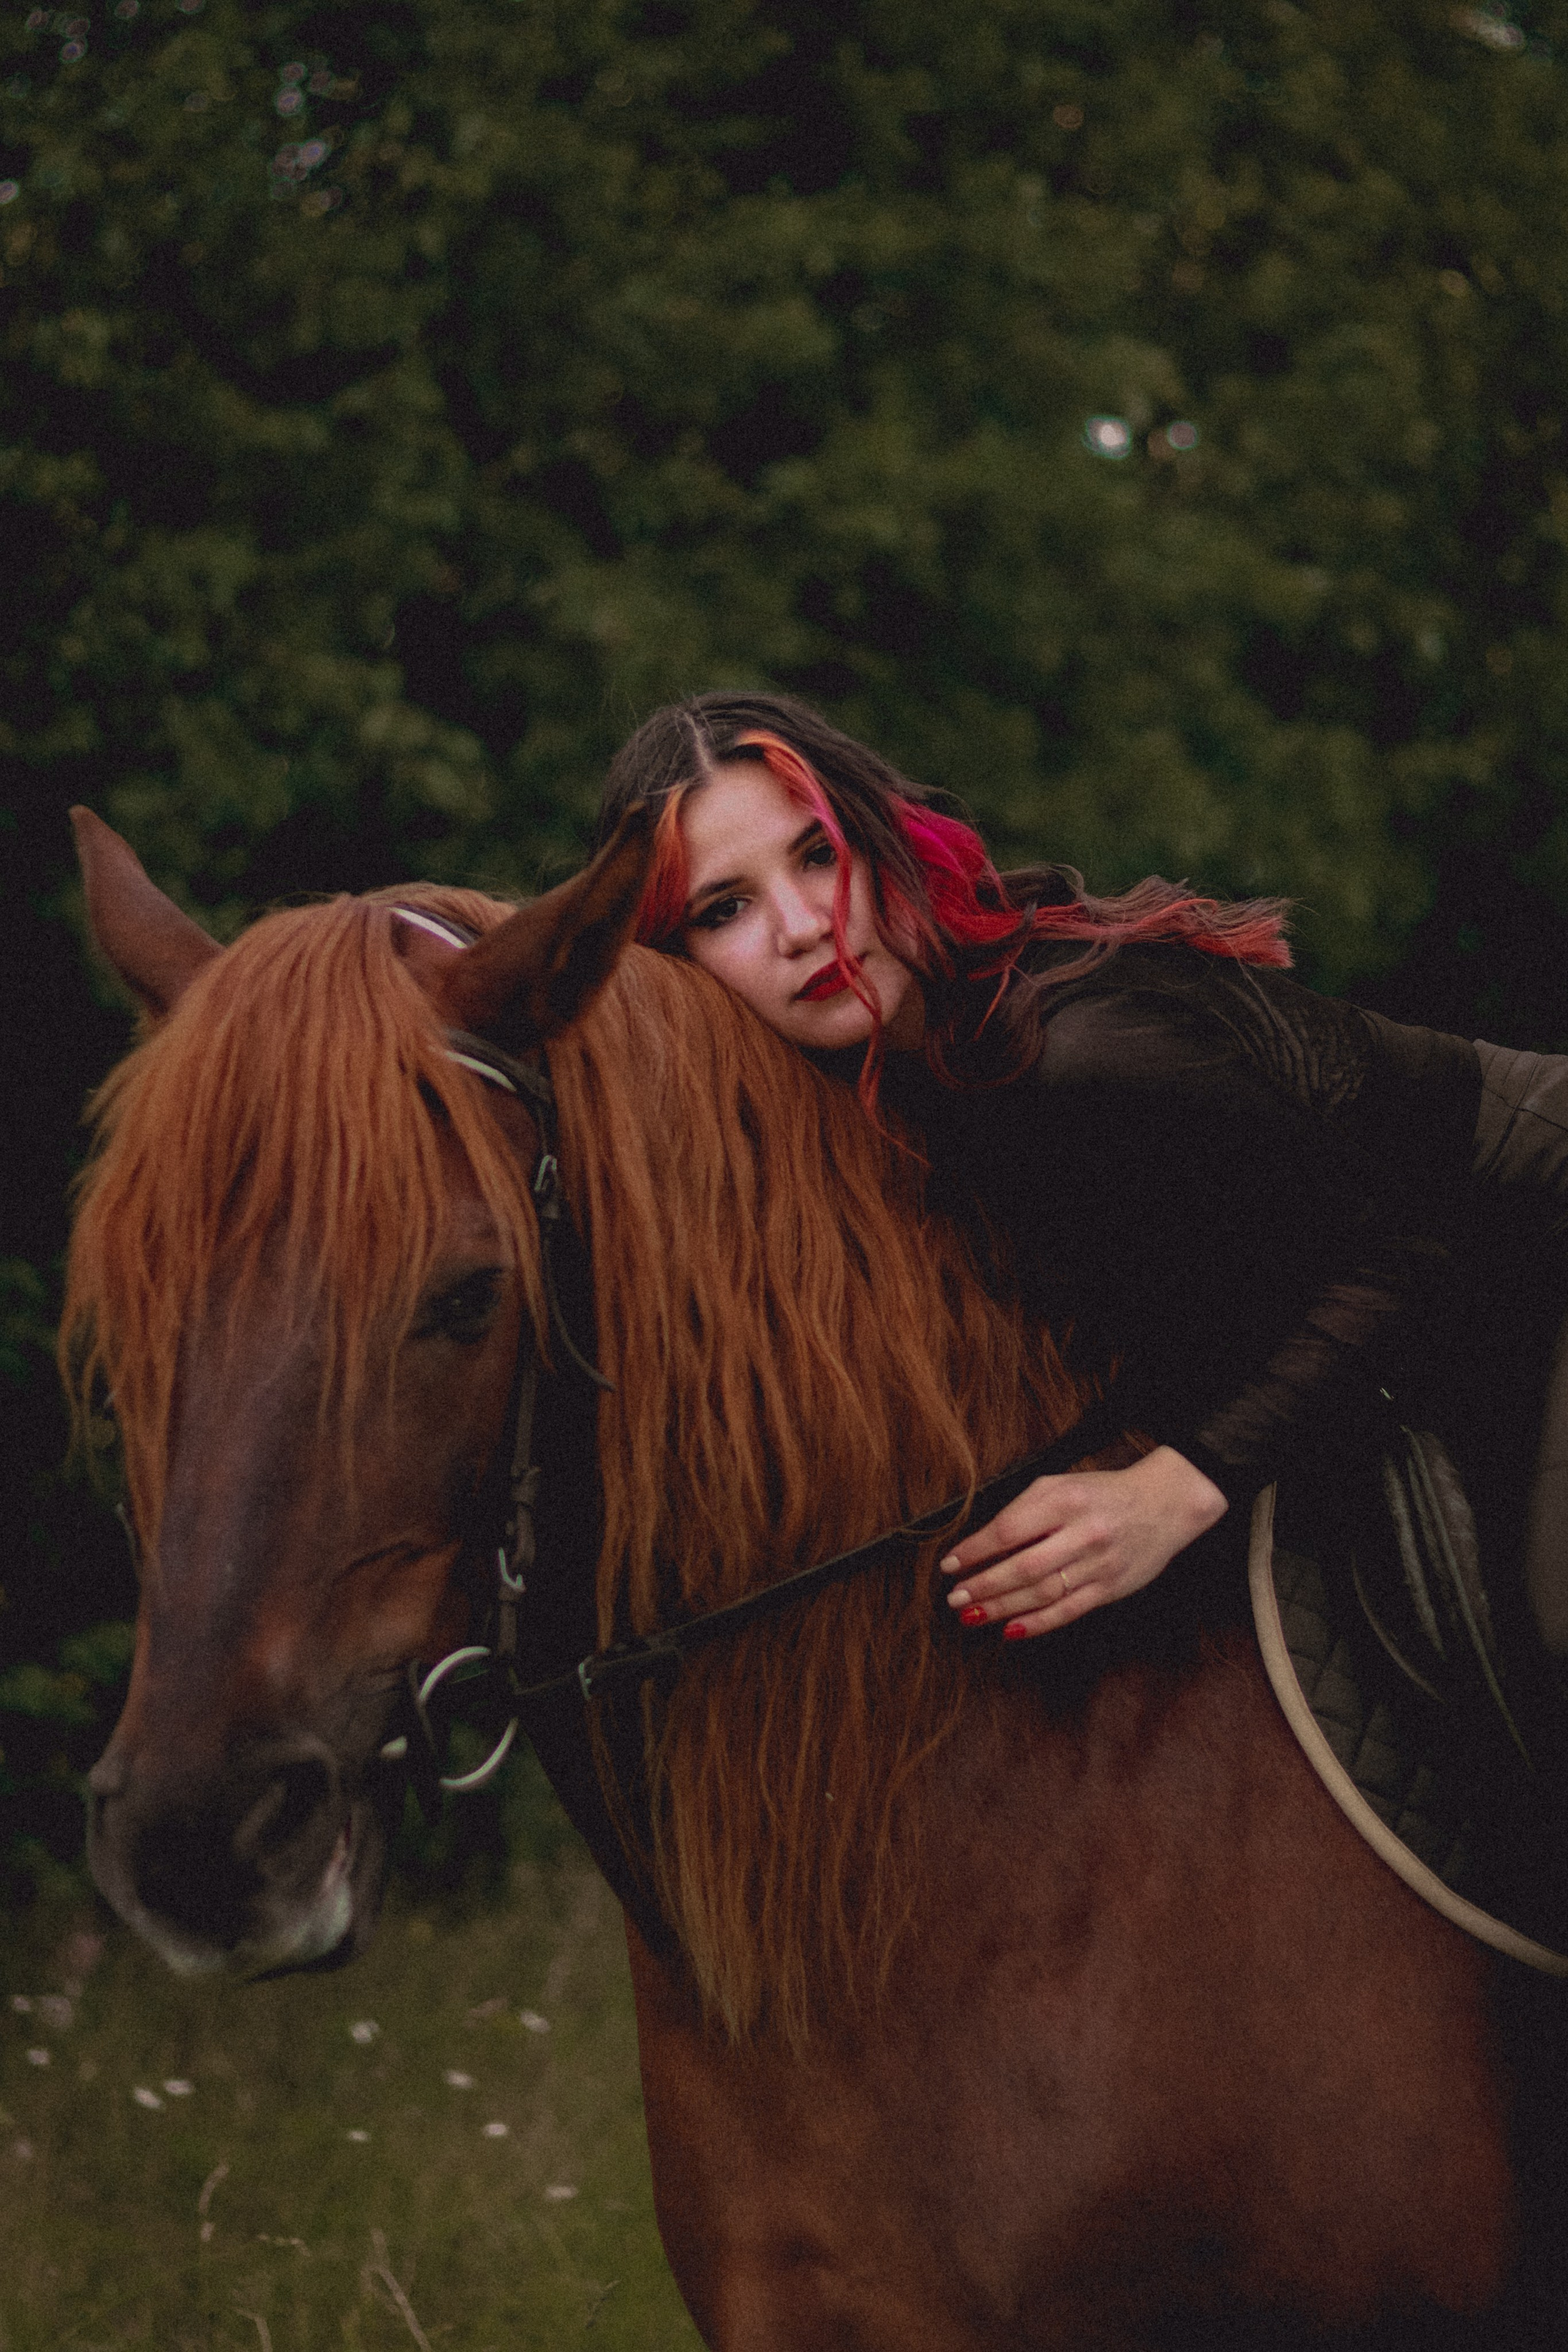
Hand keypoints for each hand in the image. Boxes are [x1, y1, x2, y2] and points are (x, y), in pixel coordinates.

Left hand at [941, 1445, 1227, 1640]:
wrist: (1164, 1505)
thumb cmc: (1102, 1494)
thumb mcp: (1060, 1486)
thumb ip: (1023, 1511)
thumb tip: (983, 1546)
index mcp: (1065, 1500)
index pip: (1010, 1530)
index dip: (976, 1550)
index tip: (951, 1564)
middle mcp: (1083, 1533)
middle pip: (1023, 1567)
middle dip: (984, 1586)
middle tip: (955, 1598)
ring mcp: (1099, 1564)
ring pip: (1042, 1593)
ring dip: (1002, 1608)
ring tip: (972, 1615)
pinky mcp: (1111, 1589)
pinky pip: (1068, 1611)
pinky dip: (1037, 1623)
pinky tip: (1011, 1630)